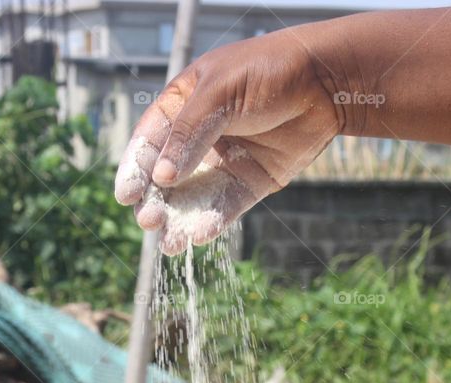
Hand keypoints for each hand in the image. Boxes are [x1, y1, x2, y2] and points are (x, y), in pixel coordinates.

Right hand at [114, 27, 342, 255]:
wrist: (325, 81)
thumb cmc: (267, 71)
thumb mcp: (219, 93)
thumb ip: (188, 134)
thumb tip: (162, 177)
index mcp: (181, 107)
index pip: (149, 142)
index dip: (135, 169)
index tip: (126, 196)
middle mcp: (198, 138)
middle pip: (166, 176)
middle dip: (156, 202)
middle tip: (149, 222)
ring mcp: (223, 161)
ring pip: (194, 197)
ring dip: (180, 221)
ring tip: (171, 244)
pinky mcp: (249, 181)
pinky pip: (226, 205)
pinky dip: (213, 221)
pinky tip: (202, 236)